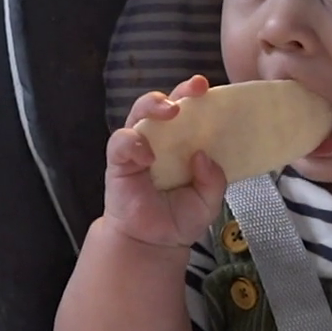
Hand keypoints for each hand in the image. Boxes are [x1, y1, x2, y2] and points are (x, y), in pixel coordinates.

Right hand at [104, 75, 227, 249]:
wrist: (154, 243)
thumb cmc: (179, 217)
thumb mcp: (208, 201)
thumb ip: (213, 181)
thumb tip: (204, 157)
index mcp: (182, 143)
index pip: (188, 111)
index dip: (194, 95)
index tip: (206, 87)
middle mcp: (158, 140)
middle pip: (162, 105)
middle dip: (177, 91)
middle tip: (194, 89)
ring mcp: (136, 149)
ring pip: (137, 114)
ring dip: (153, 106)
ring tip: (171, 111)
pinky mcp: (118, 163)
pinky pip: (120, 144)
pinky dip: (132, 143)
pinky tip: (147, 155)